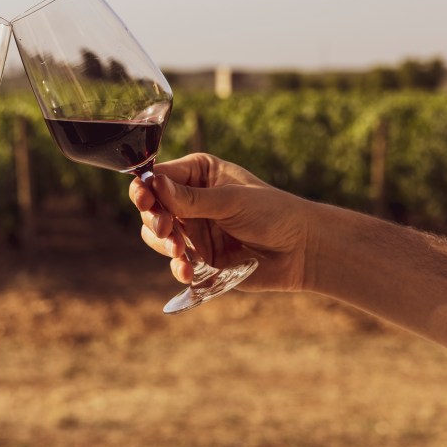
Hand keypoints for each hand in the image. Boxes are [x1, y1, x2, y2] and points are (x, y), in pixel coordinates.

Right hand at [129, 153, 312, 292]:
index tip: (145, 200)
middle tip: (167, 229)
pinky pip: (174, 261)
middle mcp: (191, 199)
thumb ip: (191, 198)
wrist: (301, 251)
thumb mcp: (231, 201)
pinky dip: (176, 266)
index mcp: (198, 174)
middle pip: (152, 206)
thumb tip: (153, 183)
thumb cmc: (273, 213)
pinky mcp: (199, 257)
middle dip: (155, 219)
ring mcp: (194, 229)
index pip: (158, 176)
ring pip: (156, 235)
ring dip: (164, 244)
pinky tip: (187, 272)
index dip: (146, 188)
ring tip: (180, 253)